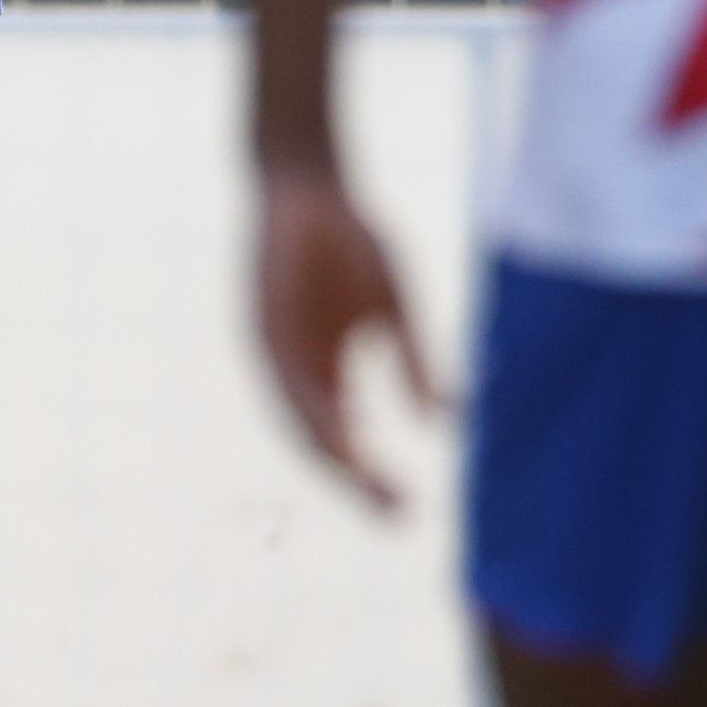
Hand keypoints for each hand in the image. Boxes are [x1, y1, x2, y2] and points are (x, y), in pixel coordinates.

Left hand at [252, 161, 438, 512]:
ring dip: (335, 456)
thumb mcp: (395, 310)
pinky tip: (341, 433)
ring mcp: (276, 352)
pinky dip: (313, 409)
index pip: (348, 440)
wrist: (309, 188)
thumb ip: (413, 363)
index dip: (374, 477)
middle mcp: (296, 371)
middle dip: (358, 482)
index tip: (411, 512)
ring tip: (372, 486)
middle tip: (397, 518)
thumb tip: (445, 420)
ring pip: (300, 420)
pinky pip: (285, 380)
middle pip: (322, 443)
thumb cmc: (352, 243)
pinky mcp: (261, 327)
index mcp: (325, 370)